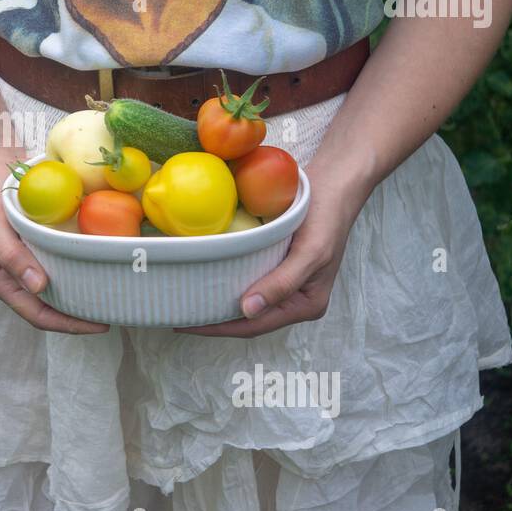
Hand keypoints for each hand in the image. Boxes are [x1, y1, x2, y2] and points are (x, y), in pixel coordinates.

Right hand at [0, 155, 109, 334]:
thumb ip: (12, 257)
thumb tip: (39, 288)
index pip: (35, 314)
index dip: (67, 324)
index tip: (98, 325)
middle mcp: (11, 279)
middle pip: (46, 311)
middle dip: (76, 319)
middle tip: (112, 317)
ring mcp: (23, 267)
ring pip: (53, 297)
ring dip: (78, 302)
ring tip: (107, 303)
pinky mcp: (34, 253)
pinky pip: (58, 274)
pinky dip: (76, 280)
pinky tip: (96, 276)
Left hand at [175, 161, 371, 337]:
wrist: (335, 183)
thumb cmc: (327, 217)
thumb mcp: (310, 253)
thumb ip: (282, 284)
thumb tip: (248, 310)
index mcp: (306, 305)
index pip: (255, 325)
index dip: (219, 328)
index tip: (185, 324)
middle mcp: (293, 299)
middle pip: (247, 318)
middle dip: (213, 319)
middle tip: (176, 314)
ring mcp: (284, 281)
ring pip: (244, 299)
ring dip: (216, 301)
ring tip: (183, 299)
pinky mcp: (275, 262)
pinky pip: (245, 278)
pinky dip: (224, 280)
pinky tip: (202, 275)